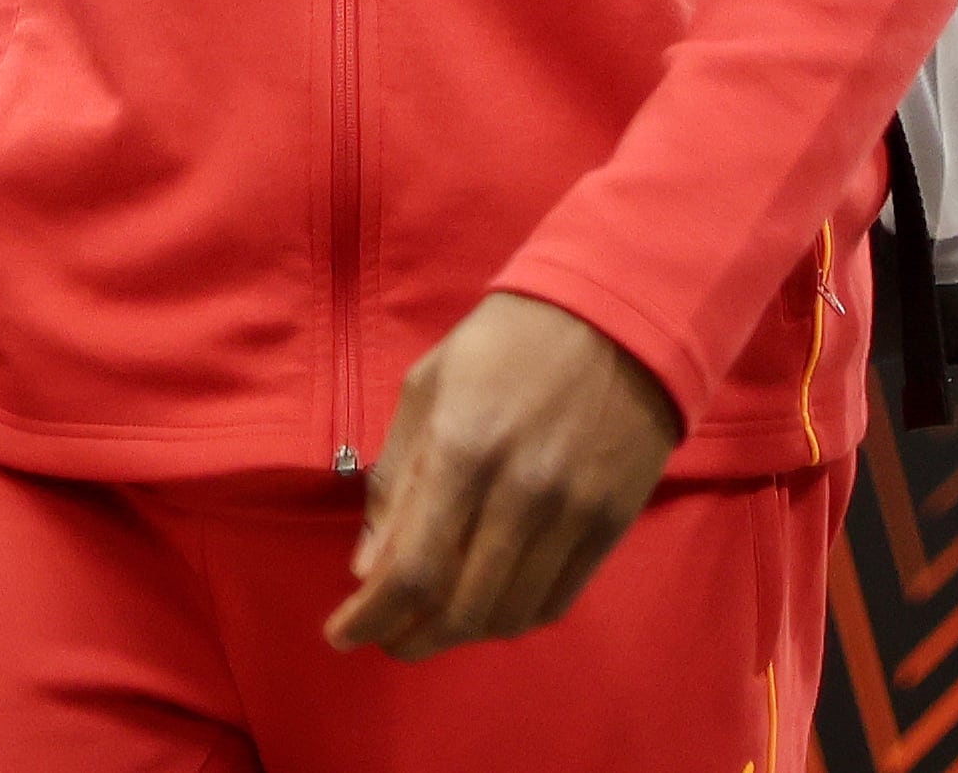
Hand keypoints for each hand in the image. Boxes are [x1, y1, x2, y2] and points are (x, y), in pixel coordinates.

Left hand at [323, 291, 679, 662]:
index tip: (341, 634)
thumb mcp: (426, 389)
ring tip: (428, 629)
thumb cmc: (503, 345)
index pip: (412, 568)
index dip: (372, 617)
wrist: (615, 317)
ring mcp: (572, 515)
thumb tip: (367, 567)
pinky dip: (512, 621)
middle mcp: (520, 493)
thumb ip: (393, 480)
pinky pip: (556, 602)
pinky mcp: (611, 526)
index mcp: (463, 449)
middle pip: (460, 608)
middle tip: (384, 639)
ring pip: (508, 616)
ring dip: (459, 637)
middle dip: (410, 638)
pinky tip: (484, 612)